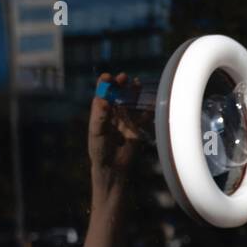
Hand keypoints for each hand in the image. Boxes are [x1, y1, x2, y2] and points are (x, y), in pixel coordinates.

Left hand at [89, 71, 143, 188]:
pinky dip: (147, 110)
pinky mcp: (137, 128)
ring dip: (133, 93)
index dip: (105, 84)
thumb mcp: (97, 133)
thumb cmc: (100, 151)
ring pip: (131, 102)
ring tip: (136, 83)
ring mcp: (126, 120)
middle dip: (120, 85)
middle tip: (123, 78)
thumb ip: (100, 117)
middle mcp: (113, 114)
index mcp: (100, 113)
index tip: (108, 77)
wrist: (113, 169)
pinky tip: (150, 103)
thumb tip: (102, 101)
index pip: (102, 94)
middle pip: (117, 95)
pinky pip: (143, 117)